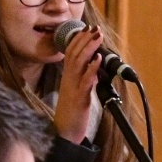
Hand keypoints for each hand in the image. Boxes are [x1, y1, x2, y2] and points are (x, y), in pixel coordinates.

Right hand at [53, 26, 102, 141]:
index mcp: (67, 78)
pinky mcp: (79, 98)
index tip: (87, 28)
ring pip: (78, 63)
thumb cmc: (71, 114)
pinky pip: (85, 81)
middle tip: (95, 28)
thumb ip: (82, 78)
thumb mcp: (75, 92)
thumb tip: (92, 66)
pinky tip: (98, 59)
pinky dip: (92, 68)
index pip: (70, 53)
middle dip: (85, 39)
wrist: (64, 134)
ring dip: (89, 48)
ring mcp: (73, 88)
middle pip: (74, 54)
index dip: (78, 39)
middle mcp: (68, 80)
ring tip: (97, 37)